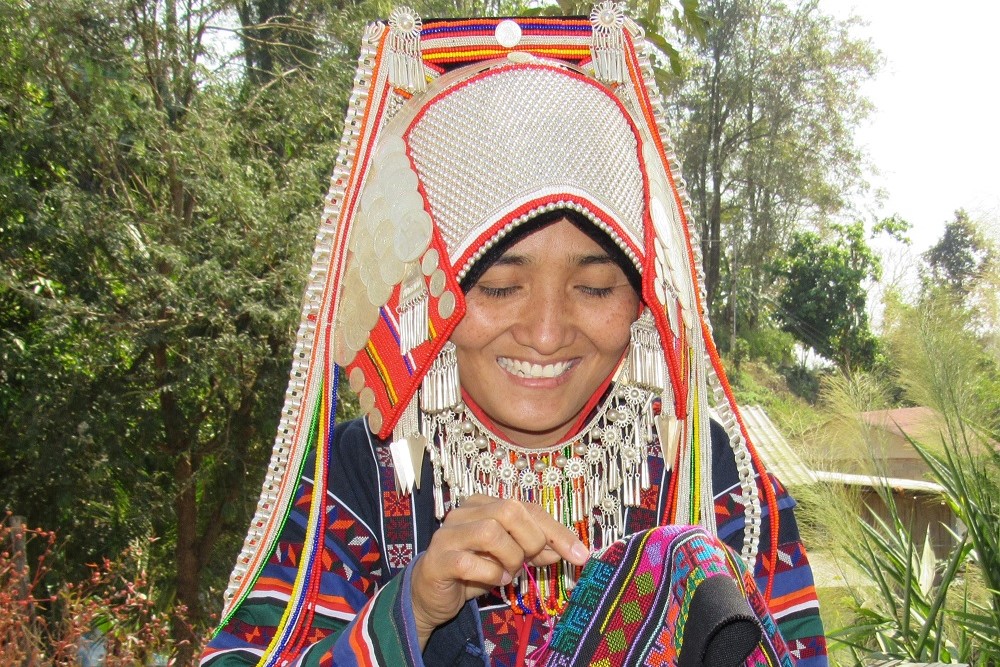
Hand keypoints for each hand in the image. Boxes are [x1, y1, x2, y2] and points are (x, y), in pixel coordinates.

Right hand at [409, 495, 588, 648]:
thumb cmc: (473, 571)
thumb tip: (568, 548)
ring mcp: (448, 535)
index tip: (581, 555)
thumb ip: (536, 549)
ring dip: (510, 558)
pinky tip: (495, 581)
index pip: (528, 507)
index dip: (557, 531)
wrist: (430, 595)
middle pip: (510, 510)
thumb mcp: (510, 558)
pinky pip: (470, 563)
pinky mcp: (438, 560)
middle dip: (532, 540)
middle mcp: (464, 512)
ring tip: (508, 572)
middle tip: (529, 562)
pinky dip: (491, 575)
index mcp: (483, 504)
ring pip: (491, 532)